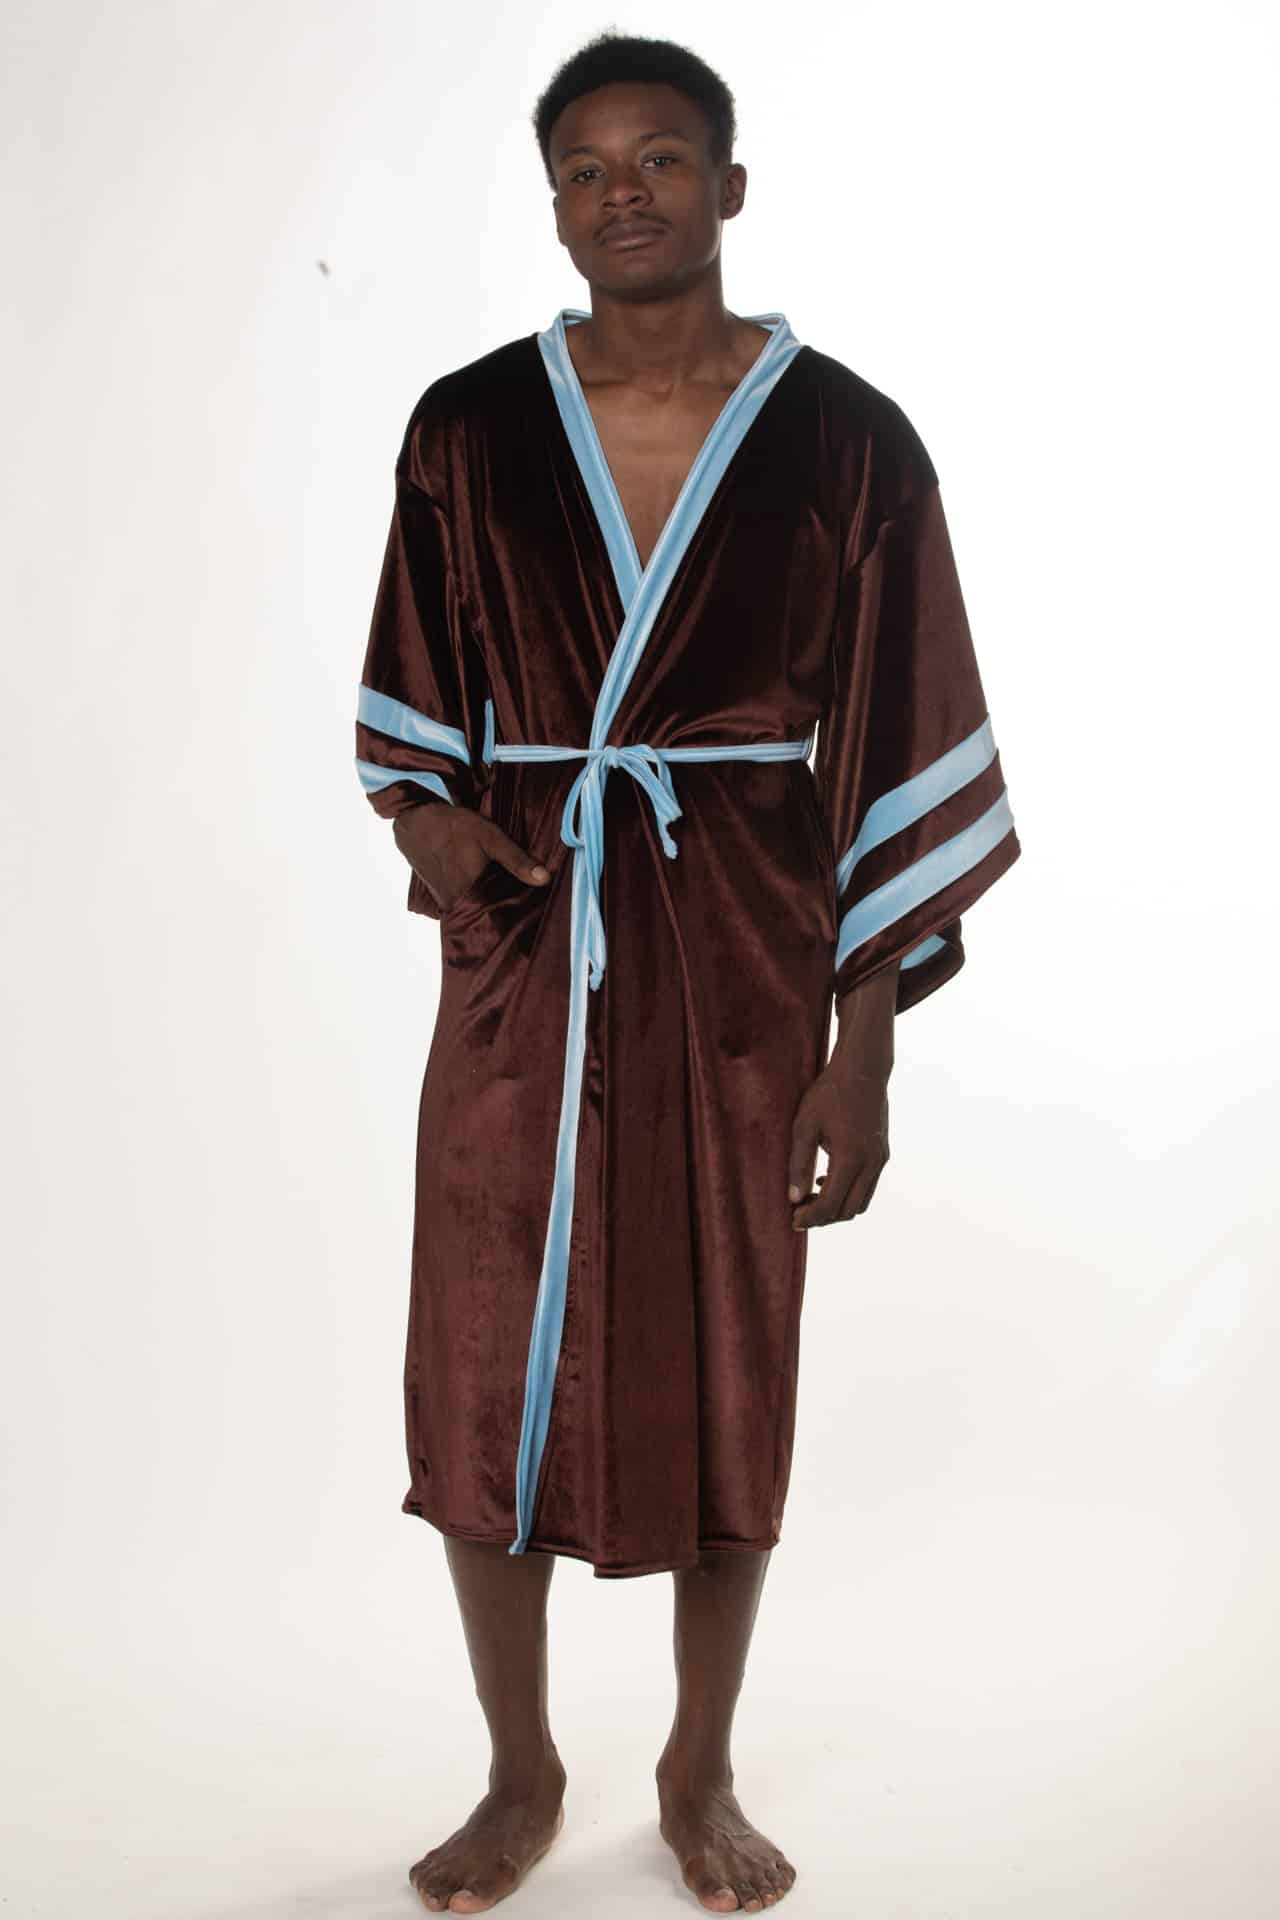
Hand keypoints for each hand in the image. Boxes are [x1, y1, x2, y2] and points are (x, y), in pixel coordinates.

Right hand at [392, 801, 548, 912]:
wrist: (415, 819)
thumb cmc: (454, 827)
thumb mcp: (490, 837)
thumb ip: (517, 860)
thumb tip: (545, 879)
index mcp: (470, 896)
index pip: (498, 919)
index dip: (515, 919)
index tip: (531, 919)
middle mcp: (455, 905)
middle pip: (486, 917)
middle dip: (504, 913)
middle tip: (524, 909)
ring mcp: (445, 902)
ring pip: (474, 911)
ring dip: (488, 907)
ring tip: (508, 900)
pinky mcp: (439, 896)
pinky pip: (463, 904)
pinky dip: (475, 900)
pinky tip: (486, 891)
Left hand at [787, 1058, 889, 1228]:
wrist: (863, 1069)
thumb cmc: (829, 1094)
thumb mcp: (804, 1126)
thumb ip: (798, 1163)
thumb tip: (793, 1198)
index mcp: (851, 1159)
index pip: (830, 1205)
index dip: (810, 1218)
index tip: (792, 1220)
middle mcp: (871, 1164)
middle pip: (848, 1211)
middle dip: (823, 1218)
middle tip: (799, 1212)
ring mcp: (880, 1160)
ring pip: (861, 1202)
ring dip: (837, 1207)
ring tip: (810, 1198)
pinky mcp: (882, 1154)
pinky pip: (867, 1186)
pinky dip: (848, 1193)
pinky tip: (824, 1180)